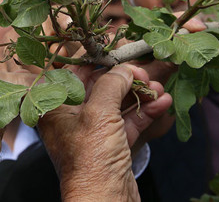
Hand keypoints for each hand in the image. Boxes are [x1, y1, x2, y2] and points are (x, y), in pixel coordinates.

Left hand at [37, 64, 170, 201]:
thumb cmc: (91, 163)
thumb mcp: (98, 115)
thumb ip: (110, 85)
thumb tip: (123, 69)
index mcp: (56, 108)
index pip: (74, 74)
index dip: (98, 62)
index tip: (121, 56)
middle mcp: (71, 119)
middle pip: (100, 88)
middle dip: (126, 79)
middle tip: (145, 74)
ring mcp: (93, 133)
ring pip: (118, 104)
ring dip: (140, 94)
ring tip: (158, 89)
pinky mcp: (113, 146)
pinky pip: (129, 121)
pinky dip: (146, 112)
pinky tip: (162, 103)